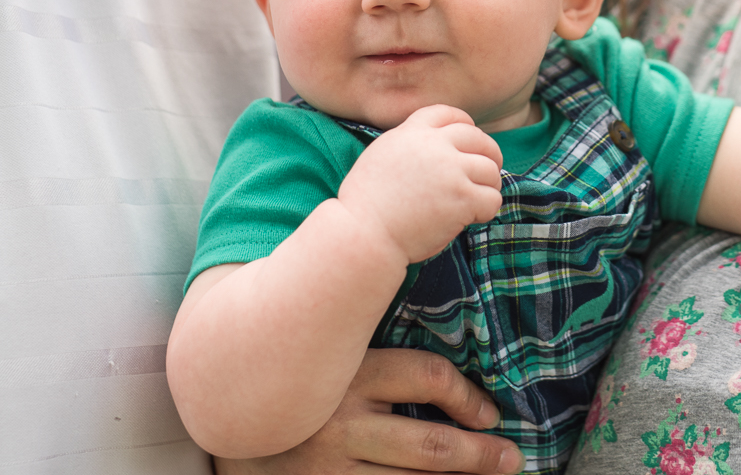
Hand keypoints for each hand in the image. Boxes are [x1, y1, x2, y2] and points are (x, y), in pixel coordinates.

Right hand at [212, 349, 524, 474]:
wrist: (227, 426)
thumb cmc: (292, 375)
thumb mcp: (328, 346)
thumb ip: (365, 328)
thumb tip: (417, 284)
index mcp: (350, 372)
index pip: (427, 377)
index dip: (467, 396)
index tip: (490, 411)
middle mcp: (343, 421)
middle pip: (430, 445)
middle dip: (479, 454)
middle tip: (513, 457)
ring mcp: (332, 465)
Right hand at [340, 105, 504, 263]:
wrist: (364, 234)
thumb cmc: (366, 204)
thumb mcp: (382, 156)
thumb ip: (411, 144)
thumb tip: (440, 144)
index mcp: (412, 132)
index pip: (449, 114)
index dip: (466, 125)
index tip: (471, 142)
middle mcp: (434, 145)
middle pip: (478, 138)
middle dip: (488, 155)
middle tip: (486, 174)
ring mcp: (451, 170)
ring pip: (490, 169)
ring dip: (488, 186)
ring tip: (476, 201)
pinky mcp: (462, 198)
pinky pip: (493, 199)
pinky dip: (487, 210)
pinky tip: (472, 218)